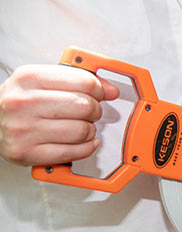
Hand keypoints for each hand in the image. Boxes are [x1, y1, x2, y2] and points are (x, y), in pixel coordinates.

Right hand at [0, 65, 118, 165]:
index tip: (100, 94)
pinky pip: (73, 152)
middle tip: (89, 112)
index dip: (99, 89)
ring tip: (81, 126)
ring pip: (82, 131)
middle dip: (95, 110)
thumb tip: (111, 90)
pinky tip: (84, 142)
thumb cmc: (21, 101)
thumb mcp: (43, 80)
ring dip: (90, 130)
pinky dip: (87, 148)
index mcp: (29, 78)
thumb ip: (77, 80)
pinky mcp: (26, 153)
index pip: (84, 81)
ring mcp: (24, 129)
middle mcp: (23, 103)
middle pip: (85, 106)